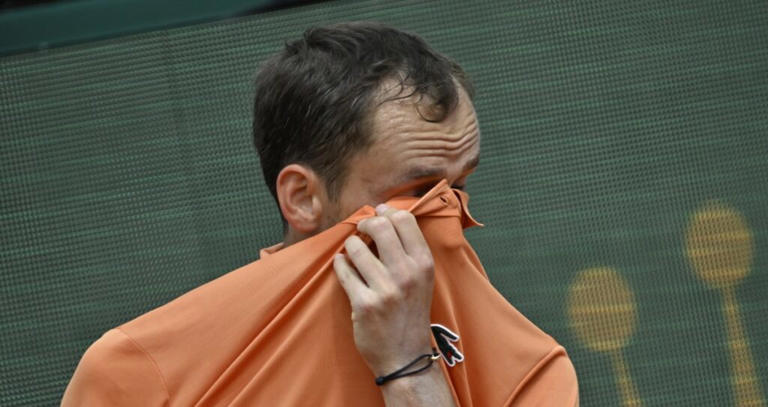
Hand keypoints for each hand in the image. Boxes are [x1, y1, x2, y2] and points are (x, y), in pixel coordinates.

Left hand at [333, 204, 435, 375]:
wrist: (405, 356)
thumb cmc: (411, 312)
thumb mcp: (422, 279)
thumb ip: (408, 250)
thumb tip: (385, 214)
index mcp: (424, 264)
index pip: (405, 220)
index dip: (387, 212)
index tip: (377, 215)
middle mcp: (407, 274)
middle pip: (380, 226)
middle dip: (365, 223)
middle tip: (361, 230)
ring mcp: (385, 289)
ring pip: (356, 247)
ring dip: (350, 246)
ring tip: (353, 253)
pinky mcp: (364, 304)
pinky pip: (344, 270)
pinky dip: (340, 264)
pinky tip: (343, 266)